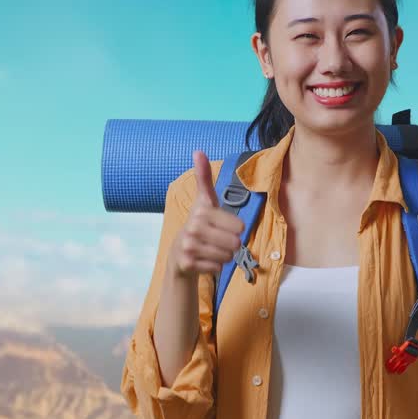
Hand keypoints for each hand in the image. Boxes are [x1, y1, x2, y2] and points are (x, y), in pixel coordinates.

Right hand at [168, 151, 245, 278]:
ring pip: (227, 256)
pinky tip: (205, 259)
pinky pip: (217, 268)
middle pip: (234, 243)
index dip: (236, 229)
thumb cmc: (200, 222)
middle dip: (231, 245)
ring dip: (224, 256)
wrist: (179, 250)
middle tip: (219, 240)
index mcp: (202, 211)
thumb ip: (204, 177)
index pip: (239, 227)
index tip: (223, 226)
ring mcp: (189, 246)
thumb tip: (198, 151)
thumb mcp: (205, 200)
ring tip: (213, 249)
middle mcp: (193, 228)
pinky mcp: (187, 263)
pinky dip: (215, 266)